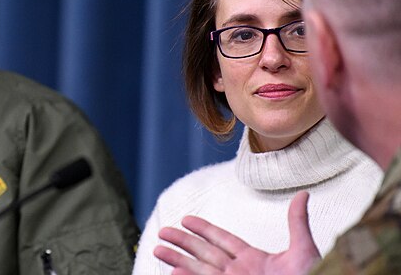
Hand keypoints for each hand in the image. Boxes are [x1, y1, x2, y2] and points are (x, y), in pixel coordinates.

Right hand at [153, 191, 320, 274]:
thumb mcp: (304, 251)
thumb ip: (297, 223)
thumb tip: (303, 195)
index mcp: (255, 260)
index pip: (222, 240)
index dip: (203, 229)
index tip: (186, 219)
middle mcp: (240, 273)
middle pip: (204, 254)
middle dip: (182, 243)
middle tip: (163, 231)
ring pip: (198, 271)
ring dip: (178, 260)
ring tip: (158, 250)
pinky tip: (173, 273)